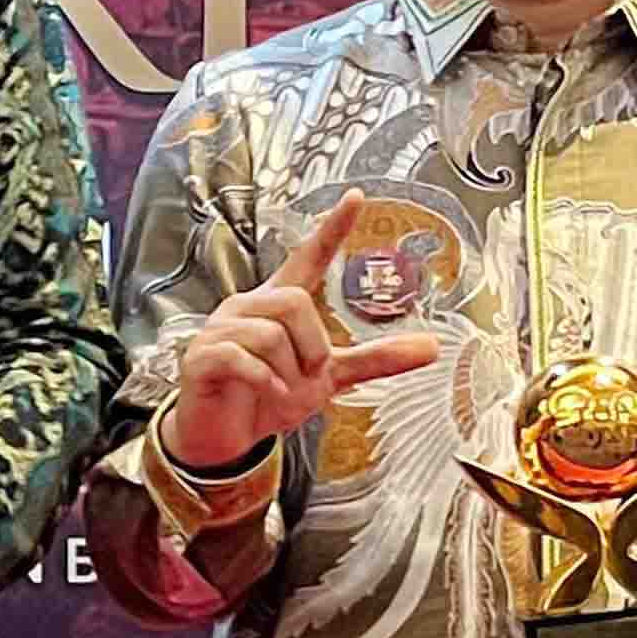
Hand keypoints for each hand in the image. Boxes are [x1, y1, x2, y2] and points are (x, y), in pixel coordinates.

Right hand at [159, 188, 454, 479]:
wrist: (223, 439)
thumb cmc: (269, 397)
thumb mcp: (330, 379)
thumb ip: (375, 359)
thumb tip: (434, 346)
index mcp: (278, 304)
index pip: (307, 258)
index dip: (331, 230)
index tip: (356, 198)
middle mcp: (248, 307)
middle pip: (295, 302)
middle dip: (312, 345)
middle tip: (308, 375)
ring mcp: (222, 329)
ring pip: (270, 333)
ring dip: (288, 372)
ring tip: (281, 391)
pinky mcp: (202, 356)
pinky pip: (243, 359)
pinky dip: (266, 384)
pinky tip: (266, 395)